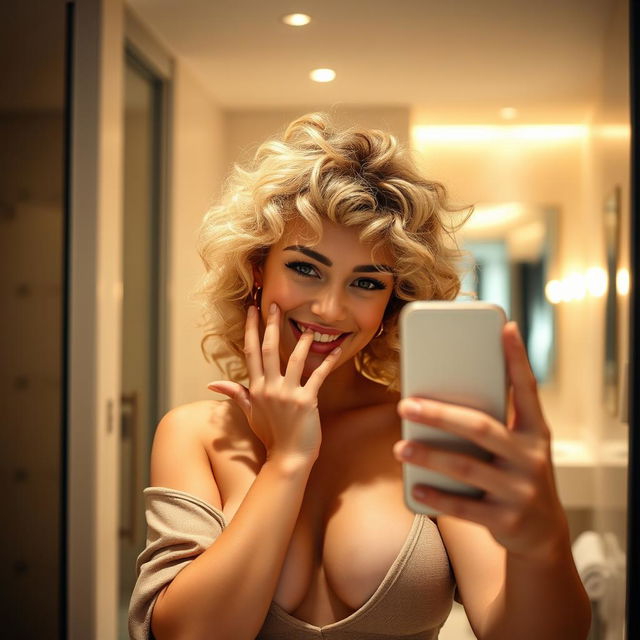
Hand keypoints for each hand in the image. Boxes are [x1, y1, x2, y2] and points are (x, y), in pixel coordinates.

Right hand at [208, 303, 341, 461]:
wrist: (288, 458)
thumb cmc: (270, 436)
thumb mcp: (250, 414)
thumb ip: (236, 394)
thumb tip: (213, 383)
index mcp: (255, 388)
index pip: (251, 352)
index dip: (251, 329)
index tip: (252, 311)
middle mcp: (269, 387)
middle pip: (269, 348)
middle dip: (271, 324)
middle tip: (275, 304)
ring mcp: (287, 393)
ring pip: (294, 358)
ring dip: (302, 340)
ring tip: (309, 327)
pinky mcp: (306, 400)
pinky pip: (318, 375)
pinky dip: (328, 361)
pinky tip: (337, 349)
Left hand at [394, 322, 568, 558]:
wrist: (543, 535)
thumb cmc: (518, 475)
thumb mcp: (519, 446)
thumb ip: (496, 420)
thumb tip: (447, 391)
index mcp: (536, 432)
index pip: (527, 389)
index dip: (517, 358)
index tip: (506, 327)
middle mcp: (532, 457)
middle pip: (481, 428)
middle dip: (440, 414)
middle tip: (406, 405)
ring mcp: (521, 490)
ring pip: (467, 466)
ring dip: (429, 455)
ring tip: (400, 448)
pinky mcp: (508, 520)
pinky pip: (465, 507)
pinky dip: (438, 497)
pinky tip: (417, 488)